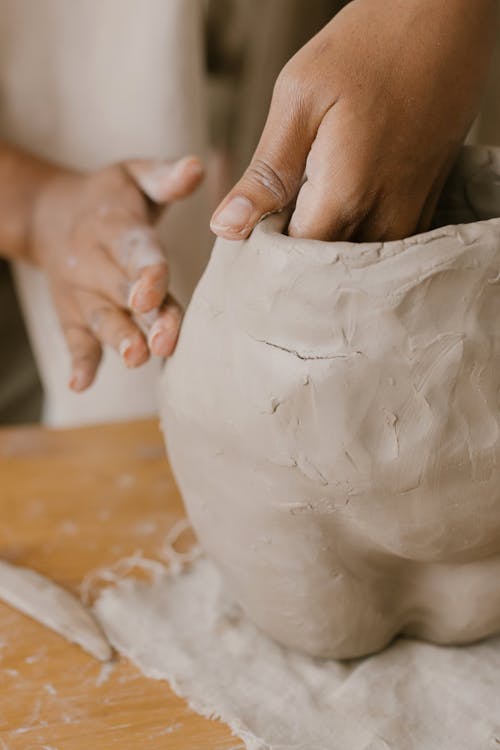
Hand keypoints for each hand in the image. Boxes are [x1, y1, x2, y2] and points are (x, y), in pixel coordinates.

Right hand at [30, 156, 202, 390]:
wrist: (50, 215)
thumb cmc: (109, 199)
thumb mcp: (133, 176)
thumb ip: (165, 177)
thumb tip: (195, 167)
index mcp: (116, 229)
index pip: (134, 252)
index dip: (146, 274)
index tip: (151, 295)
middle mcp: (96, 264)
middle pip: (122, 294)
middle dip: (142, 319)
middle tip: (161, 341)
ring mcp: (82, 294)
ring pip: (102, 320)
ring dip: (117, 340)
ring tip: (135, 358)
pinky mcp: (72, 315)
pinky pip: (74, 340)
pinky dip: (78, 362)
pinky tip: (80, 385)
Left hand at [210, 0, 495, 241]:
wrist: (445, 20)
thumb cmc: (368, 48)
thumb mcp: (299, 100)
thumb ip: (266, 174)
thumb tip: (227, 228)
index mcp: (345, 198)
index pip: (295, 266)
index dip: (266, 260)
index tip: (248, 240)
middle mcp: (384, 219)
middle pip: (328, 273)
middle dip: (295, 261)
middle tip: (274, 227)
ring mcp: (411, 215)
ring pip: (357, 263)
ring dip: (327, 249)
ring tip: (307, 213)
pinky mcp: (425, 203)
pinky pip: (383, 244)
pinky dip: (357, 234)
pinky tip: (342, 204)